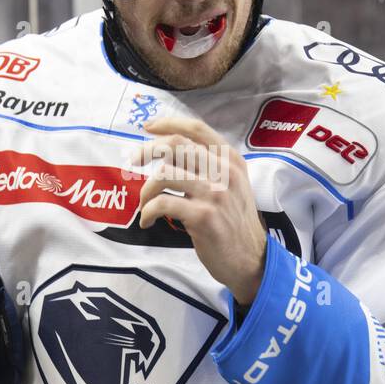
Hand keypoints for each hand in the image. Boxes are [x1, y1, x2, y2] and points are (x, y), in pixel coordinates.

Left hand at [133, 116, 266, 305]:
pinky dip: (147, 212)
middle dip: (146, 150)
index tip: (147, 127)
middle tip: (133, 162)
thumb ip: (209, 165)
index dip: (168, 124)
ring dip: (146, 190)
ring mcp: (215, 193)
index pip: (196, 129)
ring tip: (145, 204)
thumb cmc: (234, 221)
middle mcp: (225, 171)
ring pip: (164, 174)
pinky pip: (162, 203)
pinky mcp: (203, 216)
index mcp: (231, 159)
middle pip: (175, 145)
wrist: (251, 259)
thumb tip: (168, 150)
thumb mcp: (232, 185)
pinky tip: (147, 221)